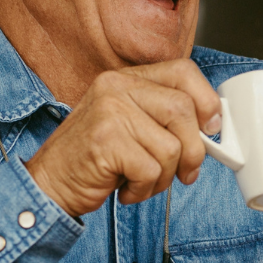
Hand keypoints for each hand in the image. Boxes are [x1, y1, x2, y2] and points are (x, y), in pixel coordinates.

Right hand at [26, 60, 222, 216]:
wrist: (49, 185)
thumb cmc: (95, 160)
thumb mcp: (131, 126)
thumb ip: (164, 117)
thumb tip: (214, 125)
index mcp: (125, 79)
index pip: (183, 72)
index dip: (207, 100)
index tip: (213, 128)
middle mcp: (116, 88)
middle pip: (183, 110)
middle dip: (193, 151)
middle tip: (184, 173)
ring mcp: (109, 112)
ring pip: (171, 147)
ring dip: (164, 178)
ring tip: (142, 182)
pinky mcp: (105, 141)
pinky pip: (151, 170)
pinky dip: (145, 190)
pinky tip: (126, 190)